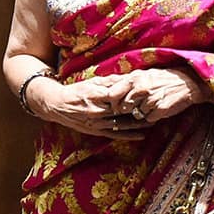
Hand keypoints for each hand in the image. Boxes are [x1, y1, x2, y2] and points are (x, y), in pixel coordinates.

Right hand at [27, 74, 145, 139]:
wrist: (57, 105)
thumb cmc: (76, 91)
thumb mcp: (93, 82)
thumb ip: (111, 81)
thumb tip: (129, 77)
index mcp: (98, 96)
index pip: (122, 97)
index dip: (137, 96)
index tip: (150, 93)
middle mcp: (98, 111)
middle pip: (124, 112)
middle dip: (141, 110)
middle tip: (157, 108)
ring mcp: (97, 124)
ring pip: (122, 124)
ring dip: (139, 124)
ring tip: (154, 121)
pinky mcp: (96, 132)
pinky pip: (115, 135)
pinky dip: (129, 135)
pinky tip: (141, 135)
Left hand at [105, 67, 211, 122]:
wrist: (187, 83)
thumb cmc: (162, 79)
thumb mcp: (143, 75)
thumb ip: (125, 81)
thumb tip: (106, 88)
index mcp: (134, 78)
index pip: (112, 94)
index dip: (112, 102)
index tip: (115, 104)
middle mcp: (141, 88)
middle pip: (123, 107)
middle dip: (127, 109)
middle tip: (135, 106)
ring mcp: (151, 100)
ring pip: (136, 114)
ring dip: (142, 112)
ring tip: (151, 104)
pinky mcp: (160, 110)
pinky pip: (149, 119)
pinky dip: (153, 116)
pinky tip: (159, 108)